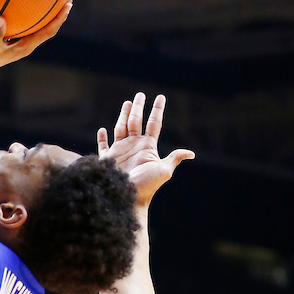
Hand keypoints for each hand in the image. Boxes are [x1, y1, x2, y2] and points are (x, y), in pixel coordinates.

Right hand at [0, 0, 74, 75]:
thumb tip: (0, 19)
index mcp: (24, 46)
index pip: (48, 31)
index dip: (59, 18)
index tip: (69, 3)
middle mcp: (23, 42)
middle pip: (47, 24)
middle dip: (58, 9)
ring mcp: (15, 38)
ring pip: (34, 20)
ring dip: (44, 6)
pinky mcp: (6, 33)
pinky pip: (19, 16)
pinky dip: (22, 4)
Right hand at [97, 93, 193, 208]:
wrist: (128, 199)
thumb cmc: (147, 186)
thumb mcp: (164, 170)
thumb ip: (174, 158)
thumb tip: (191, 154)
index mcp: (147, 147)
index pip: (154, 123)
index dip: (157, 110)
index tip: (160, 97)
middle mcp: (134, 147)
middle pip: (136, 121)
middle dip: (138, 108)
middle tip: (139, 94)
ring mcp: (120, 152)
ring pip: (121, 128)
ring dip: (123, 115)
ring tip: (126, 103)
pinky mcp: (107, 160)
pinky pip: (103, 146)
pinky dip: (102, 138)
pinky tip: (102, 130)